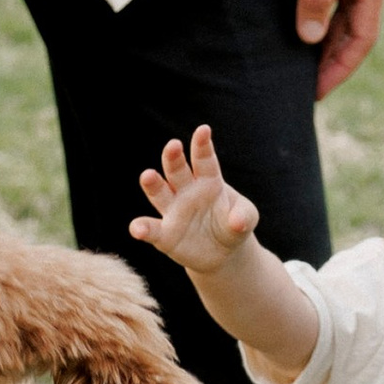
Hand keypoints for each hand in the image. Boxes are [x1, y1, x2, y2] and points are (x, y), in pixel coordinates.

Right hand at [131, 125, 260, 274]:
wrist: (222, 253)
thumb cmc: (233, 226)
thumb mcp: (247, 219)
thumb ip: (244, 217)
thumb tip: (237, 223)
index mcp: (208, 180)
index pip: (204, 160)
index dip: (202, 145)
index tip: (203, 130)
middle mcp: (186, 191)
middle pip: (177, 170)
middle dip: (174, 157)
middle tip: (173, 145)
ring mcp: (173, 211)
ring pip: (160, 193)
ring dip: (153, 184)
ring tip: (147, 175)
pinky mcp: (165, 235)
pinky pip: (152, 229)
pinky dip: (143, 228)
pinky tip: (137, 229)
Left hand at [290, 0, 383, 96]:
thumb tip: (310, 36)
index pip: (362, 36)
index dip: (341, 67)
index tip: (317, 91)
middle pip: (355, 31)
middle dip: (332, 62)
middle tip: (304, 90)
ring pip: (344, 17)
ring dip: (326, 43)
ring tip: (299, 68)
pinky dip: (320, 20)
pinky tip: (300, 30)